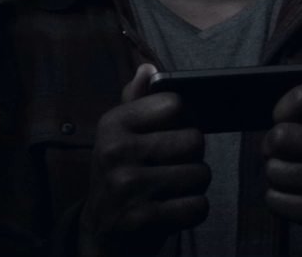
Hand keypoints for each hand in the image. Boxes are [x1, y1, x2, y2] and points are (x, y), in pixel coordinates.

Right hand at [78, 63, 209, 256]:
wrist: (100, 232)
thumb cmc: (118, 175)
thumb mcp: (118, 136)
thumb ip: (136, 101)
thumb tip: (149, 68)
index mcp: (113, 124)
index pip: (175, 104)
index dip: (184, 120)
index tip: (172, 134)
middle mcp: (116, 151)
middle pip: (194, 139)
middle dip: (193, 156)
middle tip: (174, 166)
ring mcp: (128, 186)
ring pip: (200, 174)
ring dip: (195, 185)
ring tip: (173, 188)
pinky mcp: (142, 218)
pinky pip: (197, 206)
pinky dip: (194, 210)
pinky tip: (174, 209)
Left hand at [263, 58, 301, 245]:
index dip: (282, 108)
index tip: (281, 119)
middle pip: (281, 136)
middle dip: (270, 148)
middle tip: (280, 154)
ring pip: (275, 171)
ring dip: (274, 175)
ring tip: (290, 176)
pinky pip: (277, 201)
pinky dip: (276, 200)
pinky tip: (294, 198)